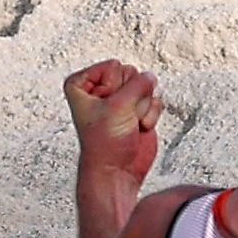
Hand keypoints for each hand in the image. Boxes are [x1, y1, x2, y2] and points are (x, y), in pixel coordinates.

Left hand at [63, 59, 161, 193]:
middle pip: (130, 73)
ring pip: (144, 86)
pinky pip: (154, 101)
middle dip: (130, 96)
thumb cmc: (103, 143)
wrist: (117, 170)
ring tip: (128, 122)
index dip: (113, 87)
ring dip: (141, 107)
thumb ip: (137, 83)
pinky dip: (150, 115)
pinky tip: (138, 127)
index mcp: (83, 86)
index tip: (106, 106)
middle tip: (120, 114)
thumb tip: (150, 77)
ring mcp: (122, 100)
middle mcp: (102, 90)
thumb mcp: (117, 106)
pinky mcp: (139, 110)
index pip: (111, 66)